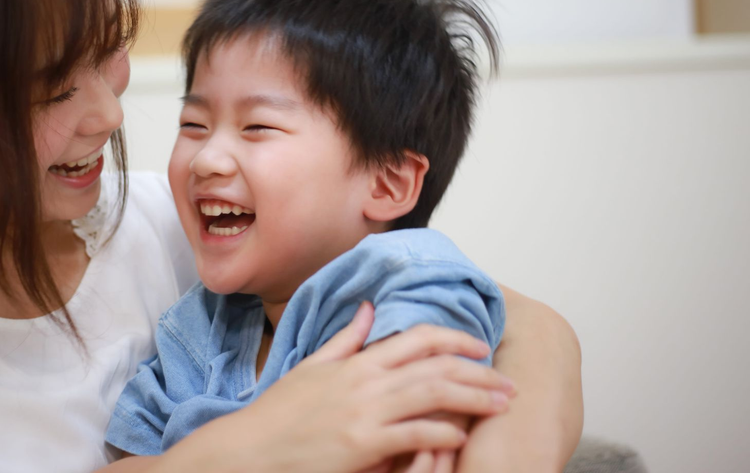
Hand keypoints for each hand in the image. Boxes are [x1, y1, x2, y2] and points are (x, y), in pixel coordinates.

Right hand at [165, 302, 513, 472]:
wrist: (251, 449)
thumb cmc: (279, 414)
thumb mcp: (311, 367)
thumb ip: (346, 339)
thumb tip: (366, 309)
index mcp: (356, 362)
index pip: (416, 338)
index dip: (454, 339)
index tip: (479, 346)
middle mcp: (365, 382)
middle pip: (435, 366)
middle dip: (477, 372)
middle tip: (506, 381)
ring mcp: (364, 413)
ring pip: (432, 395)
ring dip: (473, 398)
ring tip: (500, 405)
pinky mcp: (362, 445)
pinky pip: (414, 434)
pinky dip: (443, 433)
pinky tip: (461, 436)